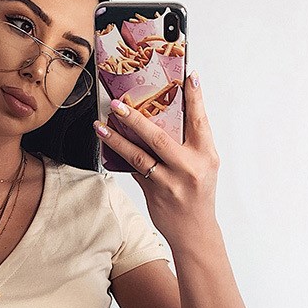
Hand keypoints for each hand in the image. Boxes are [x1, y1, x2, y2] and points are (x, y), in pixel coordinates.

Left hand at [93, 70, 219, 245]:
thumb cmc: (199, 195)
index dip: (194, 97)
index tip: (189, 76)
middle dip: (135, 118)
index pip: (200, 120)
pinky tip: (107, 145)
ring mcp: (168, 182)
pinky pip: (133, 170)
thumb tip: (168, 116)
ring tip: (102, 126)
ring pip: (138, 155)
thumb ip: (191, 143)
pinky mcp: (152, 193)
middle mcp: (187, 167)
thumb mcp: (205, 165)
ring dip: (117, 139)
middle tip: (118, 104)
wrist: (194, 231)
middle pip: (158, 137)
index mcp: (206, 156)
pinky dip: (120, 157)